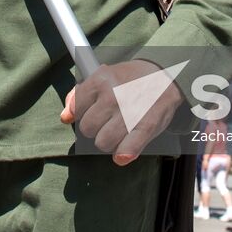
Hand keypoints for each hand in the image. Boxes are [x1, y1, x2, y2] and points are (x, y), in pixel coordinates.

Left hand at [59, 60, 184, 165]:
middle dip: (96, 128)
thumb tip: (65, 117)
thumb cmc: (130, 79)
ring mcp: (128, 113)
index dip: (84, 113)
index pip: (76, 109)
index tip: (94, 110)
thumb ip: (80, 95)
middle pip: (88, 129)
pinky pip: (125, 151)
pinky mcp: (145, 127)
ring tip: (118, 132)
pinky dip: (123, 155)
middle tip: (108, 121)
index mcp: (100, 80)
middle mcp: (112, 96)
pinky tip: (124, 152)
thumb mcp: (103, 76)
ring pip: (103, 143)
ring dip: (109, 142)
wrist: (166, 76)